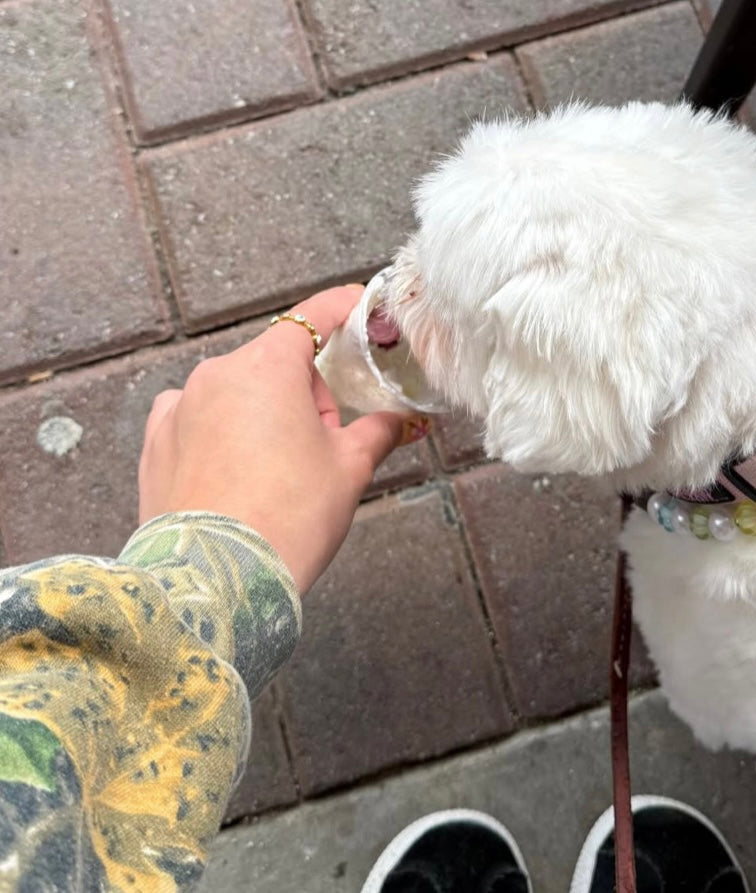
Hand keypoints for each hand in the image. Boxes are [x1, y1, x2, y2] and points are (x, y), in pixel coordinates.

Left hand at [138, 286, 427, 591]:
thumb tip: (401, 419)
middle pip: (276, 362)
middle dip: (308, 391)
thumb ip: (378, 432)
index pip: (312, 317)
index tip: (361, 305)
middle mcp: (216, 374)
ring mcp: (179, 407)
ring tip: (279, 470)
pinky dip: (222, 430)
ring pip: (237, 391)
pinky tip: (235, 470)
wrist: (216, 581)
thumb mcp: (348, 471)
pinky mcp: (157, 441)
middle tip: (326, 444)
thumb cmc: (290, 517)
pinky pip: (198, 417)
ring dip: (265, 412)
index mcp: (267, 368)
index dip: (342, 308)